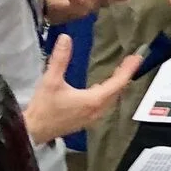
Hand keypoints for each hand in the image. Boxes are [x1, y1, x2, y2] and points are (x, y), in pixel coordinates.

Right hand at [23, 35, 142, 145]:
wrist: (33, 131)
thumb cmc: (43, 107)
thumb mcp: (50, 81)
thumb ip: (59, 59)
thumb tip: (65, 38)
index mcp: (94, 100)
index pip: (118, 83)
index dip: (128, 69)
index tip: (138, 57)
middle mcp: (98, 110)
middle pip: (118, 91)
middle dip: (125, 75)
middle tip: (131, 61)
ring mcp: (93, 117)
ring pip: (112, 99)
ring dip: (118, 85)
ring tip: (121, 71)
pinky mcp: (86, 120)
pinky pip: (105, 105)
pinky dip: (109, 93)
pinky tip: (104, 87)